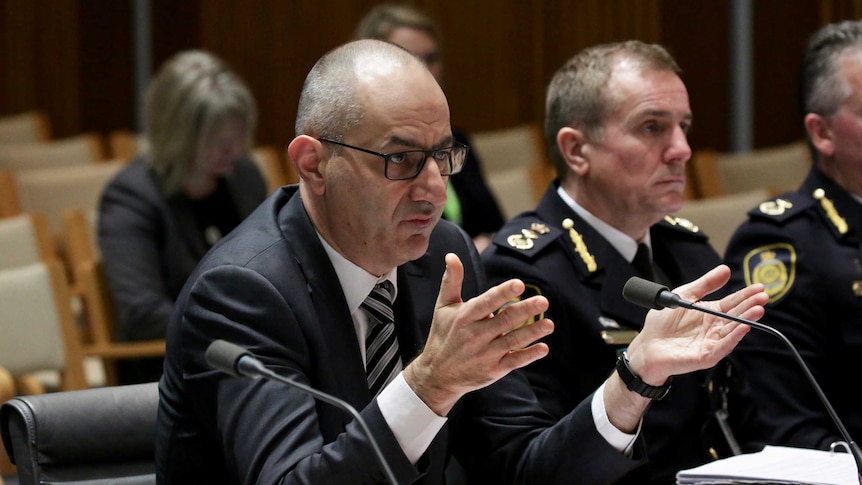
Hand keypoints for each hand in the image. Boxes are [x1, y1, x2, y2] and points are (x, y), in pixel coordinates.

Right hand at [403, 253, 552, 415]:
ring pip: (512, 341)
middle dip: (525, 310)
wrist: (437, 375)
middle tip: (543, 301)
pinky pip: (513, 362)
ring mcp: (486, 354)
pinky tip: (543, 348)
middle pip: (505, 320)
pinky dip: (528, 356)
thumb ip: (451, 280)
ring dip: (532, 332)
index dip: (502, 293)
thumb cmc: (443, 335)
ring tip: (549, 324)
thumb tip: (451, 255)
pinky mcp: (493, 370)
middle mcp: (476, 335)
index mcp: (465, 317)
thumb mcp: (443, 307)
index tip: (519, 284)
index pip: (487, 302)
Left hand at [625, 264, 766, 385]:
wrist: (647, 344)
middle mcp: (715, 328)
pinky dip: (733, 338)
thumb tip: (725, 269)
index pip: (733, 303)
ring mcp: (712, 342)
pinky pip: (722, 347)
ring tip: (758, 309)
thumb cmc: (663, 323)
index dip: (746, 295)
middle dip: (750, 306)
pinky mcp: (706, 356)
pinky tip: (743, 327)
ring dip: (746, 320)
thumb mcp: (685, 296)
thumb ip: (705, 284)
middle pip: (736, 316)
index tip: (760, 287)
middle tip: (763, 296)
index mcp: (711, 313)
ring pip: (733, 331)